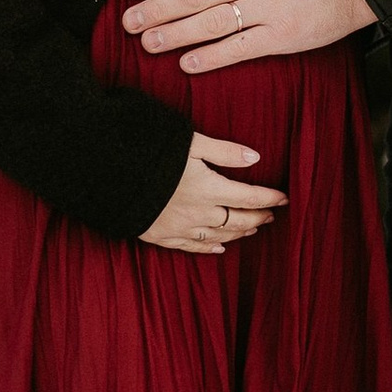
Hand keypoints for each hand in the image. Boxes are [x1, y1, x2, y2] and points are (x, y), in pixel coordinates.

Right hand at [141, 130, 286, 257]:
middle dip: (258, 217)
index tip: (285, 198)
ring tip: (252, 229)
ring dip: (239, 233)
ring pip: (219, 237)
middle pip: (238, 221)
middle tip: (272, 215)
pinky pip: (192, 247)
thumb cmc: (150, 151)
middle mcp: (198, 213)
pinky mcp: (161, 235)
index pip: (249, 197)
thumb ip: (224, 151)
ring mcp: (179, 228)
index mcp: (208, 188)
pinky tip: (219, 248)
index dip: (270, 198)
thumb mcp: (190, 142)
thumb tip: (255, 157)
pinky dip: (210, 248)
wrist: (106, 173)